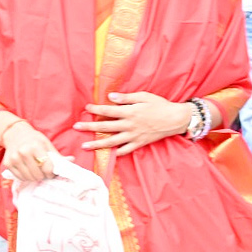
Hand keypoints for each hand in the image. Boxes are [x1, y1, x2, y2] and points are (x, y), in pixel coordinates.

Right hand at [1, 121, 58, 181]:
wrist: (15, 134)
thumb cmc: (34, 139)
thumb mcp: (46, 144)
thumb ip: (58, 155)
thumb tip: (72, 160)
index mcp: (36, 146)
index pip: (47, 167)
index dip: (51, 173)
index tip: (51, 172)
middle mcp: (23, 152)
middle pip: (38, 175)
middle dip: (43, 176)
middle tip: (44, 172)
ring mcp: (14, 158)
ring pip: (29, 178)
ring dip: (34, 177)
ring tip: (36, 170)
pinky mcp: (8, 164)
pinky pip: (20, 177)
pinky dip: (26, 177)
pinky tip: (28, 170)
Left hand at [73, 92, 191, 156]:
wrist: (175, 119)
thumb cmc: (159, 105)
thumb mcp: (143, 96)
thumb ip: (126, 97)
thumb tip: (110, 96)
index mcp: (130, 112)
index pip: (108, 111)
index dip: (96, 110)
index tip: (86, 108)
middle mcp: (129, 125)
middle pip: (105, 127)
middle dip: (89, 127)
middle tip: (76, 127)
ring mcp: (134, 136)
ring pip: (112, 141)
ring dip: (97, 144)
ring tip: (85, 146)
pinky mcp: (139, 143)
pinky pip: (125, 150)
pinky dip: (116, 153)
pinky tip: (106, 154)